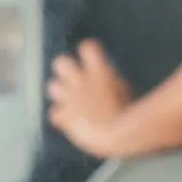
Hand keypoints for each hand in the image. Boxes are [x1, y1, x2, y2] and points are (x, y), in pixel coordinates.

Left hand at [47, 39, 134, 157]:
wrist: (118, 135)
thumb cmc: (130, 116)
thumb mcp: (127, 93)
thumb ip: (114, 84)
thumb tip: (112, 83)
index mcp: (100, 71)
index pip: (88, 47)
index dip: (90, 52)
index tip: (94, 59)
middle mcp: (81, 81)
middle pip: (60, 62)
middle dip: (65, 69)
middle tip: (74, 79)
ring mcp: (71, 98)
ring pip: (52, 86)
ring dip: (60, 93)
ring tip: (71, 101)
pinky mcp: (65, 116)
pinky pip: (54, 113)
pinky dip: (61, 117)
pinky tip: (70, 123)